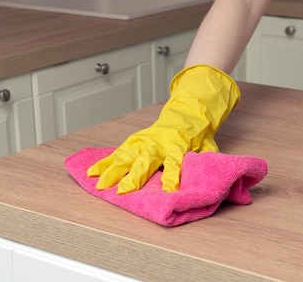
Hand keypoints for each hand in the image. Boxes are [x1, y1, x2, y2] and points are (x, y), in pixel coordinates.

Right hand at [87, 65, 239, 193]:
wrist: (186, 112)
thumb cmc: (196, 134)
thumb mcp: (207, 145)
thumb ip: (206, 158)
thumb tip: (212, 172)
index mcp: (177, 144)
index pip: (175, 162)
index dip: (172, 175)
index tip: (168, 189)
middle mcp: (157, 143)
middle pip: (144, 160)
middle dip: (134, 176)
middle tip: (123, 191)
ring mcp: (143, 141)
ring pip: (126, 156)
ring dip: (112, 171)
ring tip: (99, 184)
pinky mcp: (134, 141)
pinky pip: (117, 152)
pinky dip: (104, 162)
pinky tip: (91, 172)